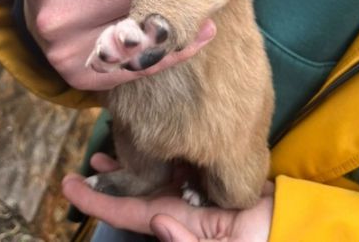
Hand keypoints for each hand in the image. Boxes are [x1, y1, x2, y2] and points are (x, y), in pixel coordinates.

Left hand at [62, 154, 273, 241]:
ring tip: (113, 138)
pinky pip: (180, 158)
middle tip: (91, 152)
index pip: (126, 210)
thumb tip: (159, 222)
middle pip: (136, 186)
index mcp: (174, 222)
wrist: (290, 226)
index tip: (68, 185)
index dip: (95, 199)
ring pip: (155, 169)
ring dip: (133, 155)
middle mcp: (178, 204)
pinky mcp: (209, 172)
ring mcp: (193, 188)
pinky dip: (163, 145)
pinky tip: (155, 131)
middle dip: (112, 173)